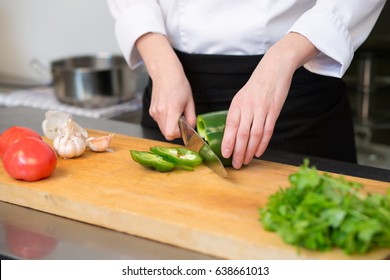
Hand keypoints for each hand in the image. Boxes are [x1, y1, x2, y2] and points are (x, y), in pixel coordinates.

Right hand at [136, 33, 195, 139]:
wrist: (165, 73)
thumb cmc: (178, 84)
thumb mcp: (190, 101)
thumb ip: (191, 117)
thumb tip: (191, 129)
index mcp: (171, 109)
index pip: (171, 133)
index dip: (179, 134)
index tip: (185, 128)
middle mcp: (160, 112)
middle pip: (167, 134)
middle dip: (176, 131)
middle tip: (182, 121)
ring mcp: (154, 112)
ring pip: (163, 129)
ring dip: (171, 126)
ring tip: (176, 113)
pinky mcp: (151, 111)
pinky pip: (160, 122)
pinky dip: (166, 121)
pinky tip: (170, 110)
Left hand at [221, 32, 318, 168]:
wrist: (274, 69)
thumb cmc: (255, 85)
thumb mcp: (241, 97)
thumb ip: (237, 114)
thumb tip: (231, 134)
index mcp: (237, 104)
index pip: (230, 126)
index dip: (228, 141)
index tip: (225, 154)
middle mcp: (248, 107)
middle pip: (242, 134)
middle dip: (238, 151)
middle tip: (236, 164)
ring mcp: (262, 110)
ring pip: (255, 135)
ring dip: (250, 151)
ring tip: (246, 161)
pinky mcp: (274, 111)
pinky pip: (268, 131)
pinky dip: (263, 144)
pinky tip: (259, 152)